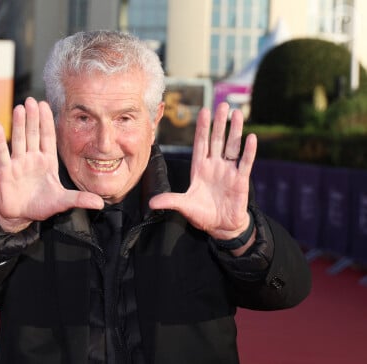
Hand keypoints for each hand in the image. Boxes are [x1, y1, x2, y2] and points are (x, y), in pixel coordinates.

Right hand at [0, 97, 103, 232]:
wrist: (20, 216)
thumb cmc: (41, 206)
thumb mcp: (63, 202)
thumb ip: (80, 199)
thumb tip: (100, 203)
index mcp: (47, 162)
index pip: (48, 137)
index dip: (47, 122)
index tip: (45, 105)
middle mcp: (32, 159)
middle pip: (33, 134)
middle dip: (33, 118)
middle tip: (32, 100)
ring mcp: (18, 163)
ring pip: (19, 140)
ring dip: (19, 124)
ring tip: (19, 108)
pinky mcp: (5, 171)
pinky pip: (3, 153)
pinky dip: (0, 141)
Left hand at [149, 102, 256, 240]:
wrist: (221, 226)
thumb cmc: (202, 214)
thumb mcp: (184, 206)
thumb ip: (169, 201)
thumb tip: (151, 204)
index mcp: (199, 168)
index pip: (200, 143)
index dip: (202, 128)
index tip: (204, 111)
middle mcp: (214, 166)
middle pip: (217, 140)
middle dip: (219, 123)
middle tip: (223, 104)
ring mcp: (228, 171)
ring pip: (232, 146)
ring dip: (235, 130)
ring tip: (237, 113)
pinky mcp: (241, 180)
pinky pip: (245, 162)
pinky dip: (249, 151)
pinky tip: (251, 137)